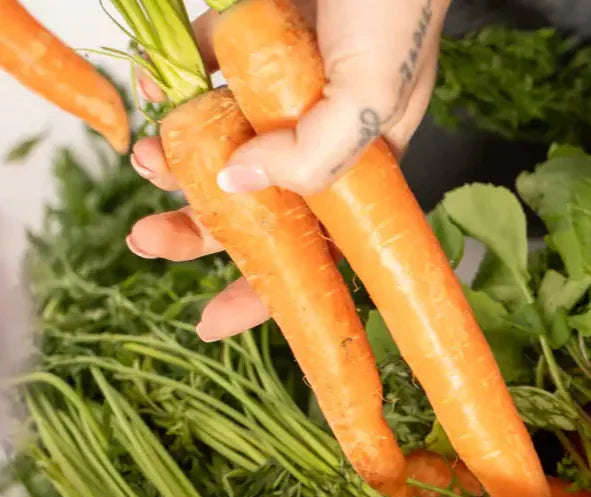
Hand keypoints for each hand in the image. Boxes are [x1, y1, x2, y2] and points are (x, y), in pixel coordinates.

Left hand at [126, 0, 447, 340]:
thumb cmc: (397, 12)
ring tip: (144, 160)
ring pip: (219, 149)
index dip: (266, 297)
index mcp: (363, 174)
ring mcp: (281, 94)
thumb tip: (238, 185)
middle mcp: (319, 142)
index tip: (210, 323)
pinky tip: (156, 92)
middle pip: (254, 209)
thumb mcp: (373, 101)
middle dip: (199, 230)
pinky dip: (174, 90)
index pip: (314, 255)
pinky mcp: (250, 40)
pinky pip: (203, 77)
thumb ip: (315, 154)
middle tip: (147, 238)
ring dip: (176, 162)